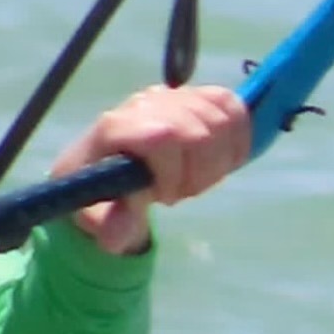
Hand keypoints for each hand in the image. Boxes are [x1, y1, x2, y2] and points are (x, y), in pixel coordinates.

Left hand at [58, 81, 258, 254]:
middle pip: (199, 131)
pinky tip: (218, 159)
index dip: (175, 172)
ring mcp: (173, 95)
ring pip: (221, 119)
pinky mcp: (196, 95)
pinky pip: (231, 106)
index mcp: (116, 127)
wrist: (106, 161)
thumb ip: (110, 226)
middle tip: (181, 190)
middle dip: (199, 173)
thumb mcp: (98, 216)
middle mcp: (146, 103)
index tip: (164, 197)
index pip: (163, 137)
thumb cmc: (102, 191)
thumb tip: (116, 238)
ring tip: (195, 175)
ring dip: (218, 159)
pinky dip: (235, 137)